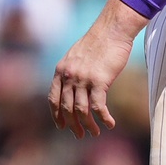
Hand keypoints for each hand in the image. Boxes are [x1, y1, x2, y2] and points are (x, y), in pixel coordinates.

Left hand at [48, 0, 146, 138]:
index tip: (61, 126)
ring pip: (81, 110)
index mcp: (61, 69)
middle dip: (72, 125)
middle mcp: (69, 75)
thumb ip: (71, 71)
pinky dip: (104, 118)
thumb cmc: (98, 41)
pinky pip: (98, 106)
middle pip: (66, 108)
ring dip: (88, 125)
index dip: (56, 115)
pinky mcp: (99, 81)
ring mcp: (83, 78)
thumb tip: (73, 88)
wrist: (112, 29)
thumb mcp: (76, 55)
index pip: (53, 98)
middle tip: (79, 135)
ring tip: (95, 133)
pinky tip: (110, 123)